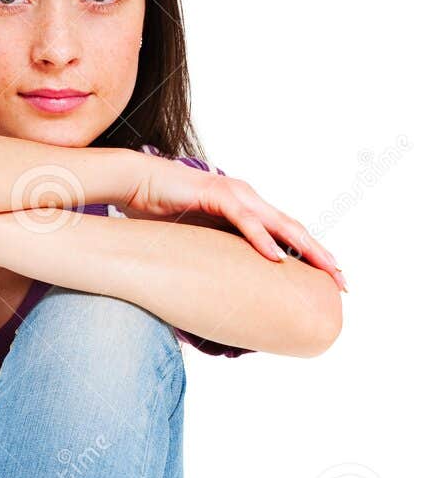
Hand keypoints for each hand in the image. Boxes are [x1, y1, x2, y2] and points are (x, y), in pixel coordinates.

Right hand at [120, 155, 345, 288]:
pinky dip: (261, 238)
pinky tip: (277, 257)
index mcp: (247, 212)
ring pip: (278, 223)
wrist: (135, 183)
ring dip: (305, 247)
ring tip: (325, 268)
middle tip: (342, 283)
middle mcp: (248, 201)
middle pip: (293, 230)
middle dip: (321, 256)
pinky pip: (244, 220)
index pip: (287, 237)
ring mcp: (234, 195)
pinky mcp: (215, 194)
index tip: (331, 283)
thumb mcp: (198, 243)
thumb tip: (224, 294)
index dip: (311, 258)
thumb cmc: (162, 215)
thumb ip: (216, 259)